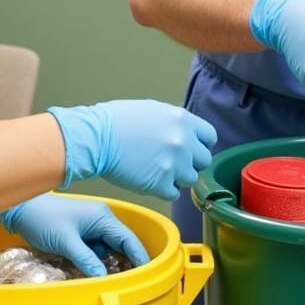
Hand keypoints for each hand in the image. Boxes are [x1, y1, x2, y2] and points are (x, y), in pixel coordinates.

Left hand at [0, 193, 150, 276]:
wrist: (21, 210)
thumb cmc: (43, 220)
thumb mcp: (66, 242)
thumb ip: (87, 260)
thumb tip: (104, 279)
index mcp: (102, 218)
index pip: (128, 239)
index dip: (140, 257)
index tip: (148, 274)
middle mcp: (101, 220)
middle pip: (121, 245)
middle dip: (125, 263)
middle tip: (130, 284)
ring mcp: (91, 226)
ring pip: (108, 250)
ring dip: (109, 264)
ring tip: (112, 283)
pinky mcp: (81, 233)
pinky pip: (95, 250)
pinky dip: (96, 262)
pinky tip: (93, 274)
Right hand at [47, 100, 217, 200]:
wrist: (95, 138)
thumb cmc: (116, 121)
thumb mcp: (151, 110)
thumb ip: (173, 122)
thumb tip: (185, 133)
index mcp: (182, 120)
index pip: (209, 137)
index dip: (198, 144)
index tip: (188, 149)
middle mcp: (183, 142)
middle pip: (203, 160)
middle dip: (189, 162)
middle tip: (169, 161)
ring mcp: (174, 164)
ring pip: (190, 179)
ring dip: (176, 177)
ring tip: (155, 170)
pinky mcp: (161, 184)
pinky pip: (173, 193)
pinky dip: (162, 190)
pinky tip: (147, 180)